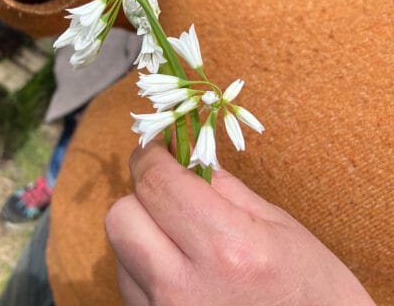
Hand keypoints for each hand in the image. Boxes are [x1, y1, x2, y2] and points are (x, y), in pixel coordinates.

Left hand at [105, 141, 374, 304]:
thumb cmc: (316, 294)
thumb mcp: (282, 229)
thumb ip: (224, 189)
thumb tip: (185, 158)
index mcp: (227, 249)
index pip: (157, 182)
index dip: (150, 155)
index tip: (155, 146)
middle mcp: (184, 288)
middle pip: (121, 216)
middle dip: (140, 194)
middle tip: (166, 190)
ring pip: (120, 250)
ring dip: (141, 231)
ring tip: (179, 237)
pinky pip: (129, 283)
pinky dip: (144, 267)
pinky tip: (177, 270)